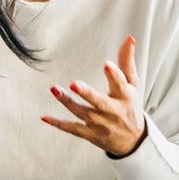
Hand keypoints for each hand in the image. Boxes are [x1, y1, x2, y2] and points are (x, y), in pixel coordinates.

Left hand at [42, 35, 147, 156]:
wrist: (133, 141)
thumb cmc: (131, 106)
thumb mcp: (133, 85)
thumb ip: (127, 62)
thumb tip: (129, 38)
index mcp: (125, 96)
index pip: (120, 84)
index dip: (114, 74)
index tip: (106, 64)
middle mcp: (112, 111)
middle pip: (98, 101)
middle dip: (87, 93)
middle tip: (74, 83)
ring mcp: (100, 124)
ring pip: (82, 113)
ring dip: (67, 102)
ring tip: (54, 89)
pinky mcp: (90, 134)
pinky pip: (72, 129)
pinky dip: (59, 124)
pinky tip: (45, 117)